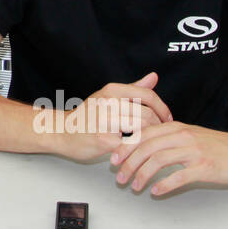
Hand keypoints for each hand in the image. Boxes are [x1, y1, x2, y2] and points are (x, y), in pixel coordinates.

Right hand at [52, 73, 171, 159]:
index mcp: (111, 90)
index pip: (147, 95)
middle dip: (159, 126)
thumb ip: (133, 88)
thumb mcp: (108, 97)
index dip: (162, 108)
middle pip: (147, 114)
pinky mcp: (103, 139)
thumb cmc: (87, 116)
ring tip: (150, 142)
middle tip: (160, 135)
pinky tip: (137, 151)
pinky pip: (130, 144)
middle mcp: (108, 102)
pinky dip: (137, 149)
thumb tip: (154, 77)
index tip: (167, 118)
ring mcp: (104, 120)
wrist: (60, 131)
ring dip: (150, 138)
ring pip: (141, 129)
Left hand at [110, 121, 227, 195]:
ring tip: (135, 186)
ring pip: (160, 160)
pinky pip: (180, 175)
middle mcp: (183, 136)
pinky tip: (156, 191)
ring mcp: (194, 151)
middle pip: (147, 147)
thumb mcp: (190, 135)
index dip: (125, 147)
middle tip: (120, 177)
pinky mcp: (206, 166)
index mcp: (176, 128)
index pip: (143, 135)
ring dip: (143, 174)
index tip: (113, 159)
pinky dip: (165, 184)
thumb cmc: (218, 145)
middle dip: (129, 163)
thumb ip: (168, 139)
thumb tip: (143, 147)